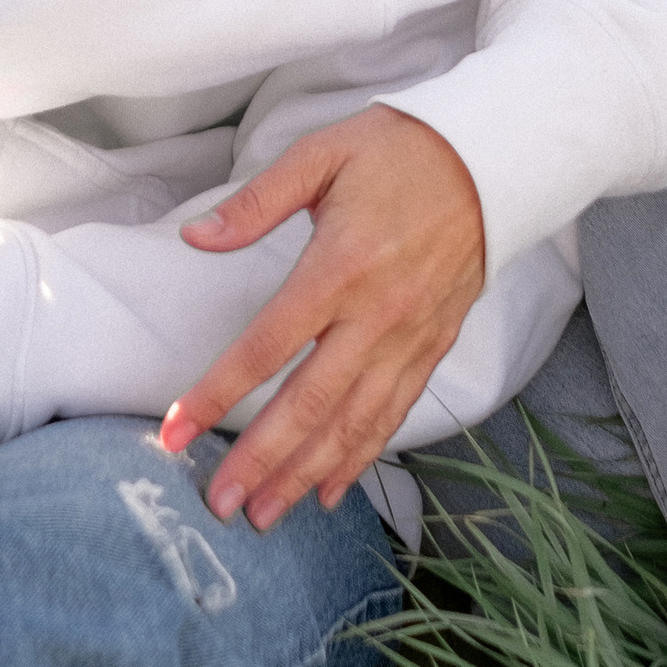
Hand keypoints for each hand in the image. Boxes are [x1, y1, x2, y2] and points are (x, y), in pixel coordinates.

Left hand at [156, 109, 484, 530]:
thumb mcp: (320, 155)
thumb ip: (255, 202)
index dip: (216, 394)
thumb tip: (194, 237)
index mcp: (339, 267)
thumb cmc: (399, 152)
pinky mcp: (434, 348)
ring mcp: (410, 338)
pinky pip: (393, 415)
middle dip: (261, 460)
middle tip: (218, 503)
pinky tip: (330, 490)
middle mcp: (376, 315)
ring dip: (306, 474)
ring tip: (264, 514)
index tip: (175, 432)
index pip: (265, 347)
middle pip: (310, 404)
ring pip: (353, 423)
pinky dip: (361, 458)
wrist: (492, 160)